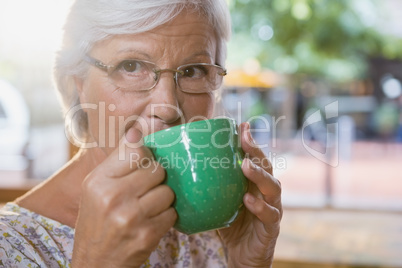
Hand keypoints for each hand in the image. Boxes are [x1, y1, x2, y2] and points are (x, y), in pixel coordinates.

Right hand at [72, 128, 176, 267]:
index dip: (146, 157)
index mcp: (99, 180)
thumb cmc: (97, 221)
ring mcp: (131, 217)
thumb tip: (137, 131)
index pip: (138, 150)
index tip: (144, 165)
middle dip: (156, 180)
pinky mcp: (147, 235)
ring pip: (168, 192)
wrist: (96, 262)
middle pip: (158, 170)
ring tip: (147, 208)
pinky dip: (166, 217)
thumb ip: (118, 160)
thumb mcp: (96, 187)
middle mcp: (113, 196)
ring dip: (163, 200)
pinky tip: (151, 222)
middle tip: (144, 191)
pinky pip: (172, 214)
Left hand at [219, 122, 281, 267]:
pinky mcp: (272, 226)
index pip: (254, 159)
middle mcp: (265, 191)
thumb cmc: (230, 225)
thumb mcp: (218, 202)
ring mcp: (272, 207)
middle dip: (256, 150)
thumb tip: (178, 171)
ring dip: (260, 174)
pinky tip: (248, 200)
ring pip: (272, 187)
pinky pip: (269, 214)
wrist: (242, 255)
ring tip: (246, 165)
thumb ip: (209, 187)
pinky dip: (259, 206)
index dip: (250, 142)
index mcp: (253, 183)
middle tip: (244, 137)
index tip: (242, 125)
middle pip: (266, 166)